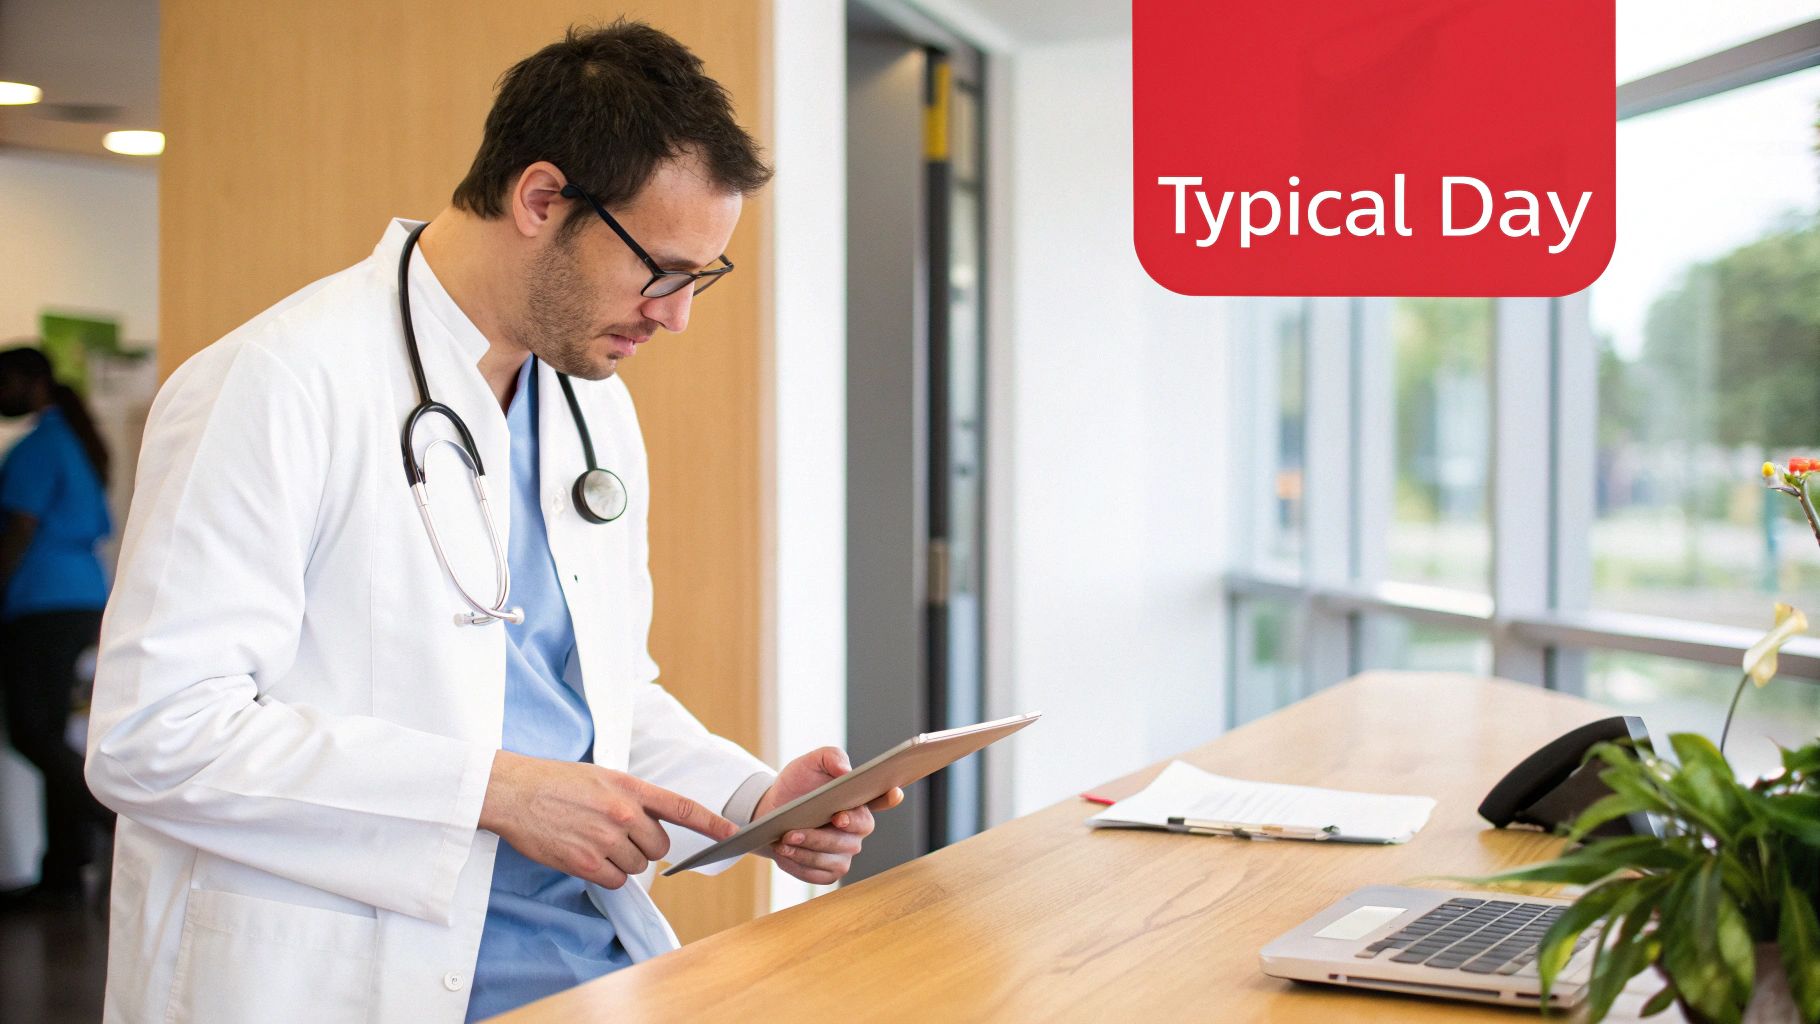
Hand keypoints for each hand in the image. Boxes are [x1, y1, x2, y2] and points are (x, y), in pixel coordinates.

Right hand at [479, 750, 736, 888]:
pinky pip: (616, 880)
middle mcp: (623, 812)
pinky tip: (585, 856)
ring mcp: (606, 838)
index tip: (732, 833)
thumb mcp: (601, 777)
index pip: (681, 806)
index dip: (711, 822)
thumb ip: (631, 798)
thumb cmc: (555, 783)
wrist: (513, 792)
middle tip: (616, 835)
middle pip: (659, 847)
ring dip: (622, 861)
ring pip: (638, 866)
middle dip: (644, 846)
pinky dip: (606, 875)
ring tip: (593, 841)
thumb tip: (652, 823)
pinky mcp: (586, 862)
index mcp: (630, 787)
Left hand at [753, 746, 905, 884]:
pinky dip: (800, 866)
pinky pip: (820, 875)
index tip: (893, 793)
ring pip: (835, 861)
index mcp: (859, 801)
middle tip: (794, 831)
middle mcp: (857, 830)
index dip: (889, 798)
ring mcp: (844, 853)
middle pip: (851, 840)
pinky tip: (784, 855)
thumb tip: (845, 770)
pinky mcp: (829, 872)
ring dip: (807, 853)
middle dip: (822, 838)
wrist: (772, 809)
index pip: (882, 799)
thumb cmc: (796, 785)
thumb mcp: (809, 764)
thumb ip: (831, 758)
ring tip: (784, 841)